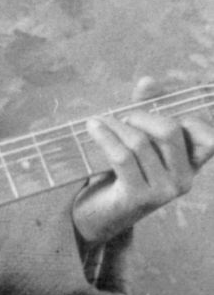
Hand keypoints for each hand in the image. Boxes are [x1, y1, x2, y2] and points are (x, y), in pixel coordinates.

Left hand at [72, 77, 213, 245]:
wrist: (102, 213)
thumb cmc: (124, 172)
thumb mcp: (140, 141)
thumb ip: (146, 109)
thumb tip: (149, 81)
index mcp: (193, 163)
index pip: (206, 133)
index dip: (185, 111)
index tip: (153, 100)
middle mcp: (185, 179)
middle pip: (171, 130)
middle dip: (142, 115)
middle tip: (122, 118)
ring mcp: (164, 191)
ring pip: (140, 142)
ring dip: (115, 125)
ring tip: (98, 122)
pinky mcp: (139, 197)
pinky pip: (121, 157)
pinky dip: (104, 136)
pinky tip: (92, 128)